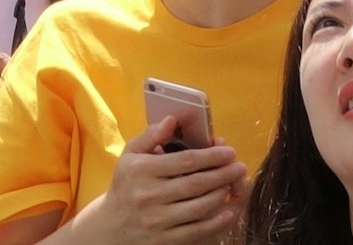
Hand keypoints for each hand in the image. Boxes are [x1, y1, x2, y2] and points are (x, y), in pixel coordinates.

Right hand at [73, 118, 244, 243]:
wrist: (112, 224)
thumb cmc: (126, 184)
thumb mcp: (130, 155)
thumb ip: (150, 136)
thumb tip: (171, 120)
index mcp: (140, 170)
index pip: (184, 161)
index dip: (211, 156)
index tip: (229, 152)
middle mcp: (148, 194)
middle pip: (196, 183)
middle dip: (223, 174)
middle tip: (240, 167)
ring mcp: (156, 219)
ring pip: (200, 207)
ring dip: (222, 195)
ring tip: (233, 185)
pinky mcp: (164, 238)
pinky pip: (197, 230)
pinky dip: (217, 221)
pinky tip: (228, 211)